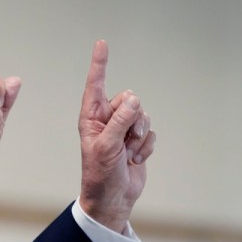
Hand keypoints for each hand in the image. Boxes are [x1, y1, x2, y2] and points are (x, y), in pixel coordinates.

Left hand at [79, 40, 155, 232]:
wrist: (112, 198)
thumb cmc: (100, 174)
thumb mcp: (106, 146)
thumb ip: (119, 121)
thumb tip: (134, 100)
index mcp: (90, 117)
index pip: (95, 85)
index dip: (100, 64)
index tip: (102, 43)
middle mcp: (106, 119)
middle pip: (130, 99)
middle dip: (133, 119)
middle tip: (125, 140)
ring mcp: (122, 129)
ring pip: (142, 115)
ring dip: (139, 136)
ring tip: (128, 153)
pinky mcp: (136, 140)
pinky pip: (150, 131)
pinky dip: (146, 146)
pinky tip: (135, 159)